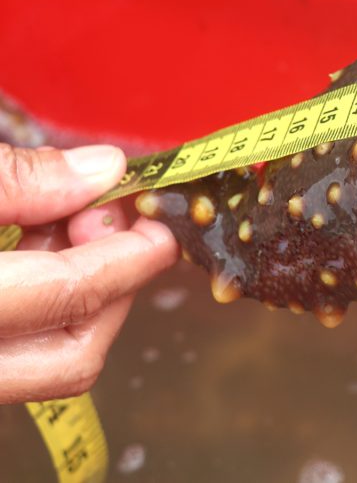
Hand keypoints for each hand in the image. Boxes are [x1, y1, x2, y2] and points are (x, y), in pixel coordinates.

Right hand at [0, 145, 176, 403]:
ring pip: (46, 362)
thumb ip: (17, 181)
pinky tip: (36, 249)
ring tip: (67, 224)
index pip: (69, 296)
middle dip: (113, 286)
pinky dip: (41, 306)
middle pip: (72, 356)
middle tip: (114, 222)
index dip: (129, 255)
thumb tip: (104, 172)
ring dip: (77, 294)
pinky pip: (18, 357)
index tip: (161, 224)